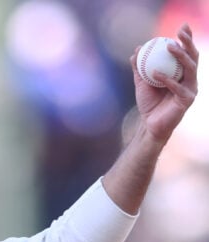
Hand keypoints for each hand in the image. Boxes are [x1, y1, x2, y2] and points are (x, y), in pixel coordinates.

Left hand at [132, 23, 198, 144]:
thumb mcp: (141, 82)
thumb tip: (137, 49)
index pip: (187, 52)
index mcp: (182, 73)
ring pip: (190, 69)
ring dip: (181, 56)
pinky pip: (177, 87)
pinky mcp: (187, 100)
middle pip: (193, 57)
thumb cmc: (148, 103)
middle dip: (189, 42)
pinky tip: (155, 73)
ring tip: (170, 47)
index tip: (181, 27)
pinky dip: (166, 79)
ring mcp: (191, 89)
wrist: (149, 125)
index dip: (187, 39)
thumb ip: (139, 67)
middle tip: (179, 32)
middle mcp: (190, 79)